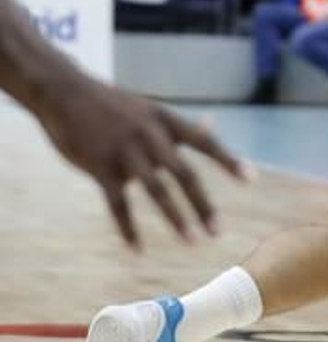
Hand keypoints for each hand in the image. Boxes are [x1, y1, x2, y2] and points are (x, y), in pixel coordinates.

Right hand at [39, 73, 249, 247]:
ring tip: (191, 241)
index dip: (228, 160)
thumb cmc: (110, 104)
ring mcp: (124, 151)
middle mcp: (150, 135)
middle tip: (217, 232)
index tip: (250, 178)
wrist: (64, 91)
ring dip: (175, 217)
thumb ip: (178, 125)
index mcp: (165, 120)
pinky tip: (137, 249)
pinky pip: (117, 203)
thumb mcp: (149, 109)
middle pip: (184, 173)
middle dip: (203, 204)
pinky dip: (128, 227)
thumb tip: (210, 126)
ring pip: (156, 189)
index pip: (205, 141)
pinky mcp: (98, 166)